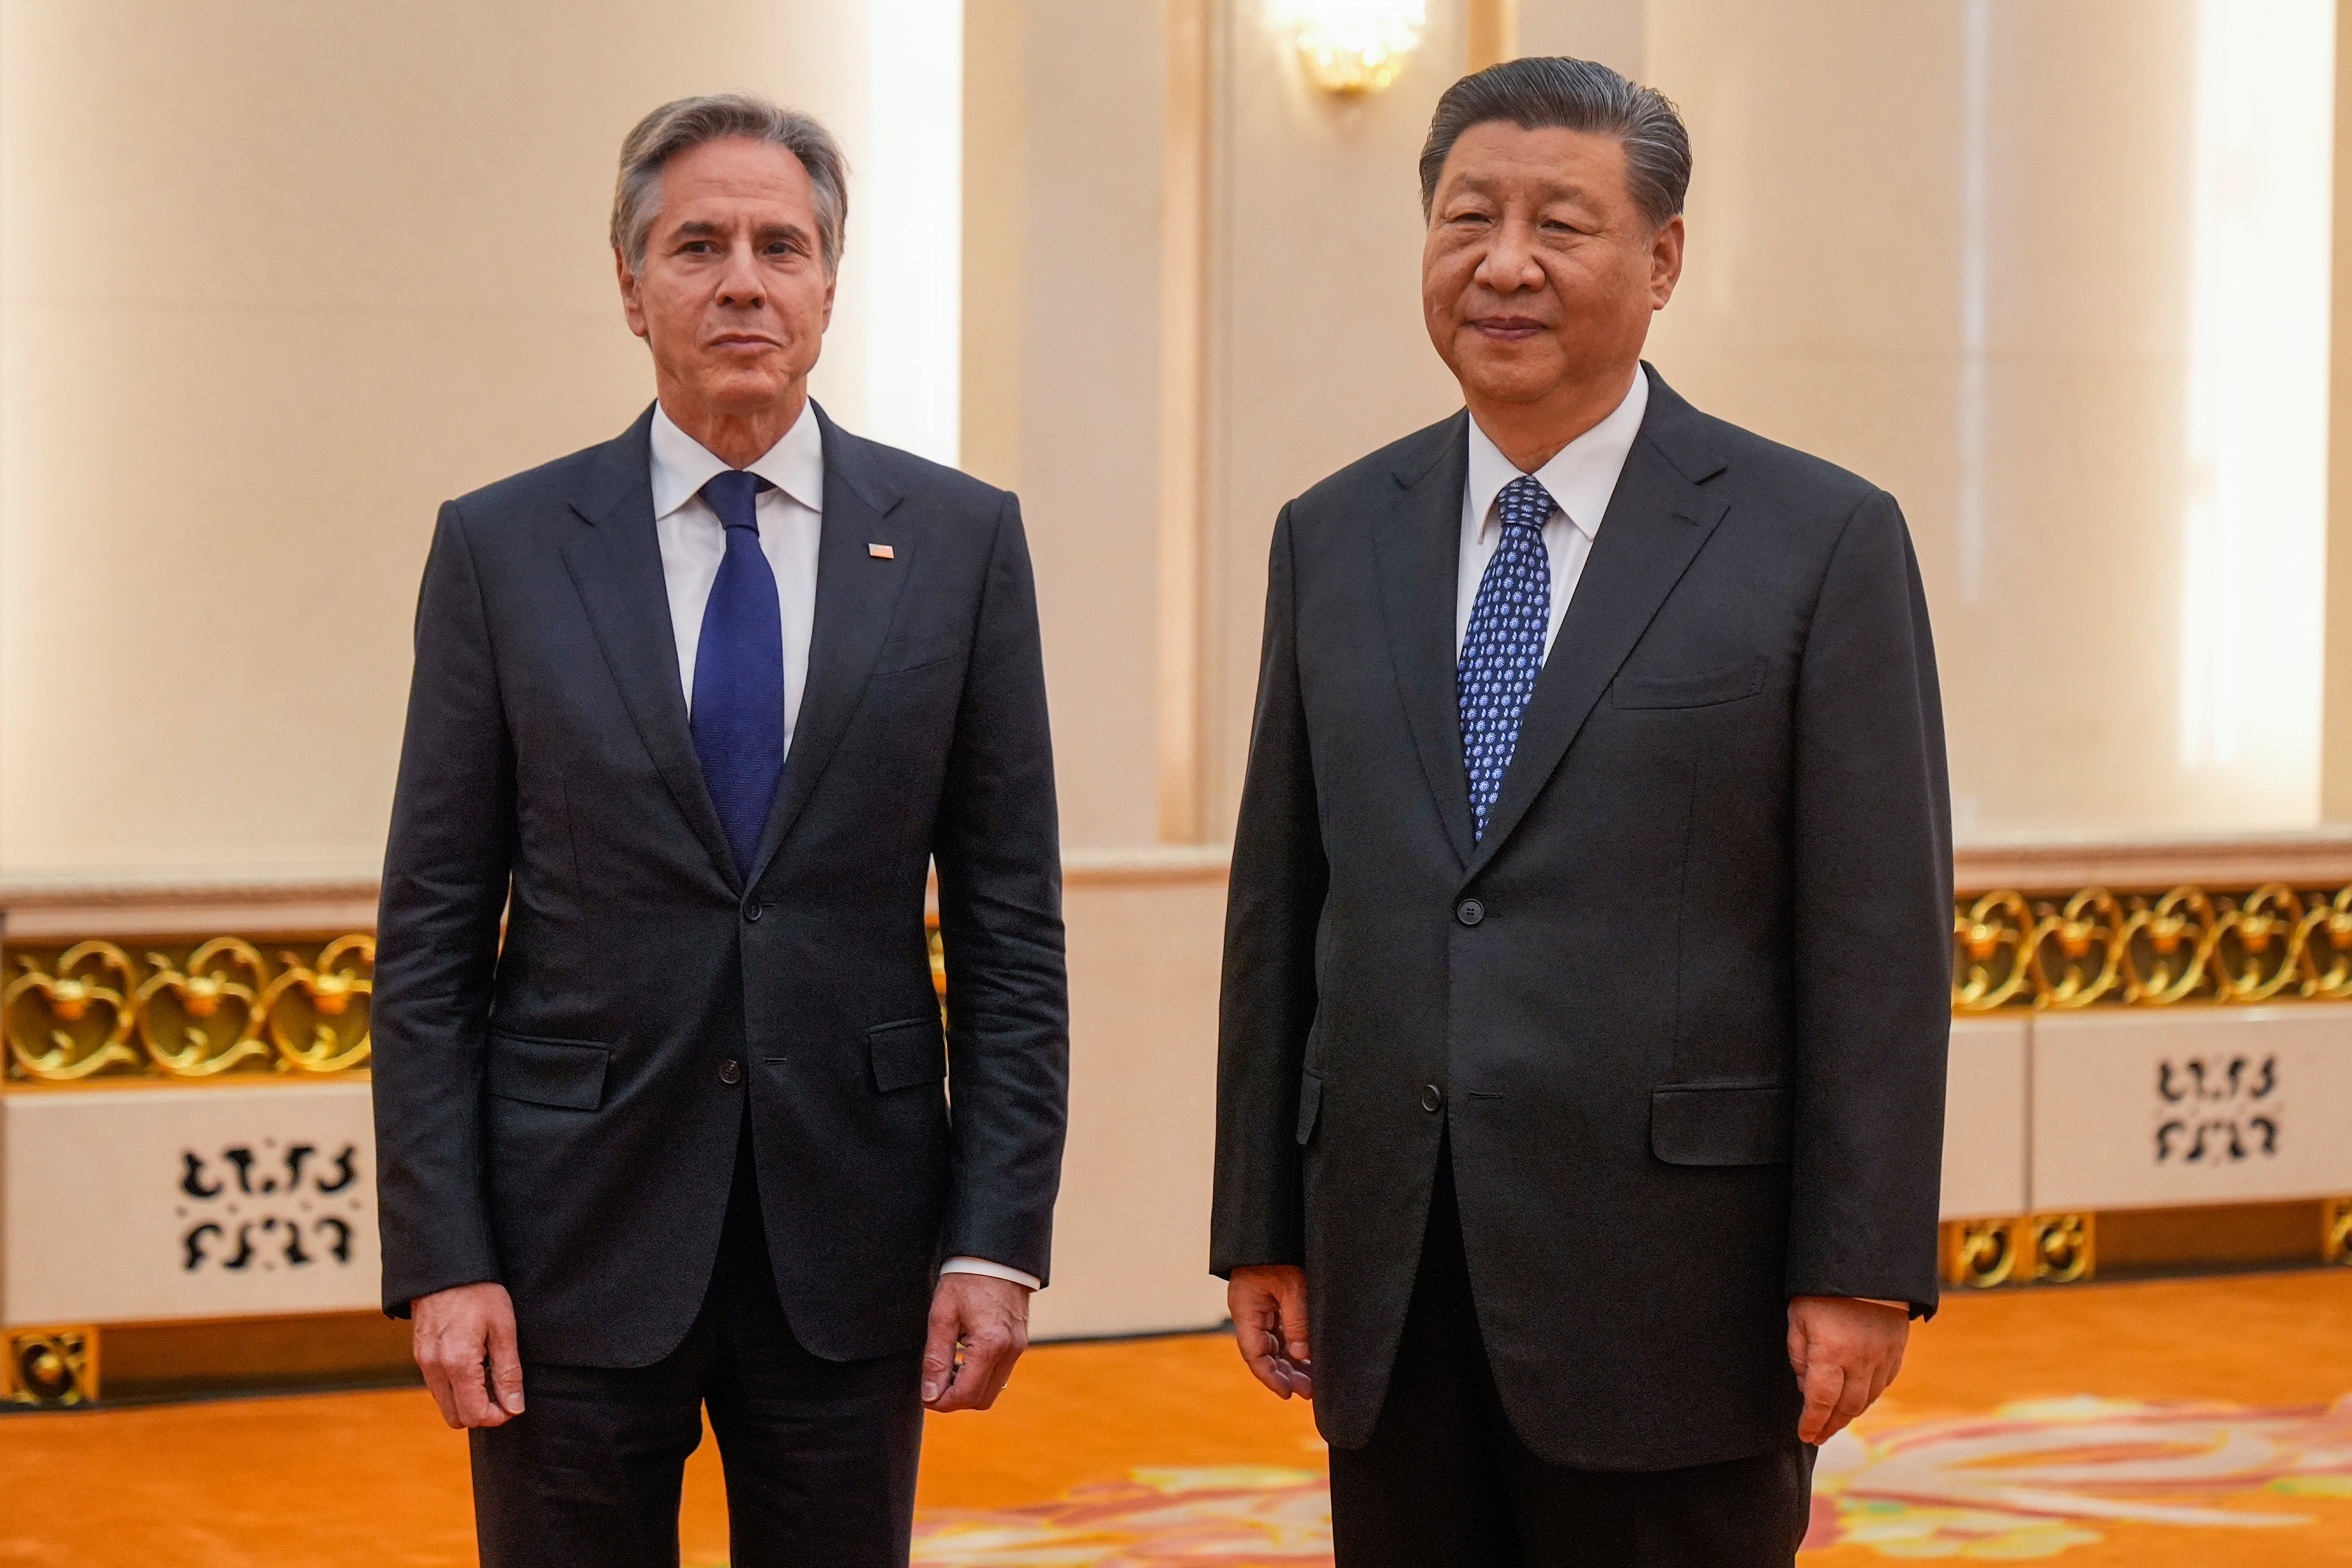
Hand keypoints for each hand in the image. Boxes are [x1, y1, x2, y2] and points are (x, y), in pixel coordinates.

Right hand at [412, 1281, 523, 1429]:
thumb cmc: (480, 1292)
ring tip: (490, 1374)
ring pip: (445, 1404)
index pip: (474, 1414)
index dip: (498, 1417)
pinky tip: (474, 1365)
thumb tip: (514, 1407)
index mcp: (457, 1363)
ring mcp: (423, 1362)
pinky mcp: (419, 1354)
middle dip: (482, 1412)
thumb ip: (508, 1372)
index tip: (513, 1404)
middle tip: (503, 1392)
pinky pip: (437, 1386)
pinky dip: (456, 1387)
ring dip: (468, 1400)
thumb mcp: (504, 1329)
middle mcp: (434, 1368)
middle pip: (456, 1418)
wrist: (447, 1266)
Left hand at [922, 1273, 1030, 1411]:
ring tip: (948, 1365)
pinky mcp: (1019, 1342)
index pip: (965, 1395)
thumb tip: (930, 1394)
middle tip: (935, 1380)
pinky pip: (1000, 1374)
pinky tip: (964, 1357)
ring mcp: (1018, 1347)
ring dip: (968, 1388)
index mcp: (990, 1344)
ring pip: (993, 1390)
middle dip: (955, 1399)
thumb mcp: (941, 1316)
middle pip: (981, 1400)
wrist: (995, 1255)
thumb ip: (935, 1358)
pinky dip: (980, 1376)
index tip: (925, 1394)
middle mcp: (1010, 1350)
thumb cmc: (965, 1280)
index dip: (941, 1402)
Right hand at [1229, 1264, 1312, 1398]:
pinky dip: (1294, 1346)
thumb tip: (1303, 1356)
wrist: (1274, 1227)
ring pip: (1274, 1345)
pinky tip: (1309, 1359)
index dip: (1270, 1377)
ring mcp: (1261, 1308)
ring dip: (1291, 1363)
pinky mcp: (1273, 1303)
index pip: (1254, 1354)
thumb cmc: (1280, 1253)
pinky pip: (1281, 1332)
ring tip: (1313, 1381)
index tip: (1288, 1393)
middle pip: (1265, 1353)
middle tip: (1309, 1391)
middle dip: (1286, 1374)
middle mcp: (1250, 1312)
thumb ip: (1297, 1323)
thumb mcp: (1293, 1287)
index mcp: (1245, 1309)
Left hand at [1787, 1295, 1907, 1443]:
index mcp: (1831, 1354)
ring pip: (1867, 1399)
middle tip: (1818, 1436)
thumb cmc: (1823, 1289)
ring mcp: (1882, 1356)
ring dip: (1850, 1415)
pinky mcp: (1896, 1349)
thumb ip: (1799, 1354)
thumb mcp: (1798, 1316)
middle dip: (1830, 1425)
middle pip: (1846, 1407)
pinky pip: (1884, 1383)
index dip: (1812, 1422)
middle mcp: (1859, 1361)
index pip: (1820, 1402)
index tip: (1805, 1434)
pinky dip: (1869, 1396)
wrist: (1866, 1265)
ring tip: (1835, 1422)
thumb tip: (1806, 1386)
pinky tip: (1858, 1400)